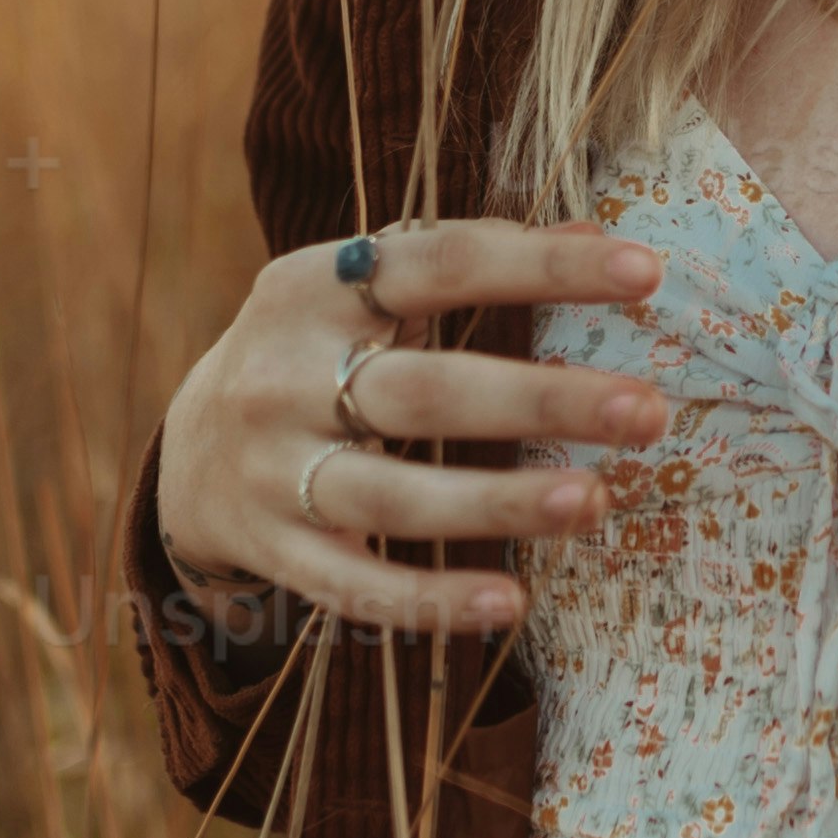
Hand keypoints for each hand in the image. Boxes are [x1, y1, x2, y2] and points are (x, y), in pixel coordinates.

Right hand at [157, 215, 671, 643]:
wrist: (189, 453)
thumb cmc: (317, 352)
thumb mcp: (365, 291)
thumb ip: (466, 261)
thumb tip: (596, 234)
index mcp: (314, 287)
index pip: (441, 263)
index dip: (542, 267)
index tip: (644, 276)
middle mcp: (283, 375)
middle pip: (424, 390)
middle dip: (540, 400)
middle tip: (648, 412)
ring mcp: (272, 470)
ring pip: (392, 496)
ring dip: (499, 502)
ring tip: (595, 501)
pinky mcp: (275, 551)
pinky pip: (356, 586)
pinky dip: (431, 601)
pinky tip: (510, 603)